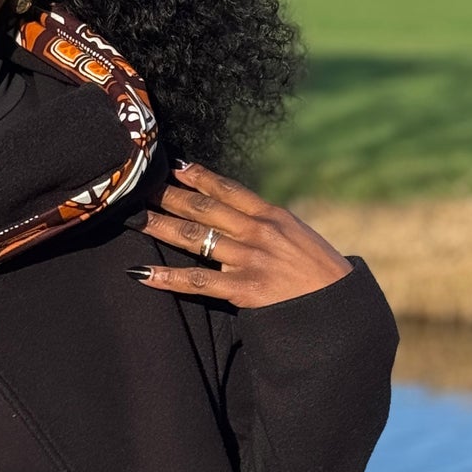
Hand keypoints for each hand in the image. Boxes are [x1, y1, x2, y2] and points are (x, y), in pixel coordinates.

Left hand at [128, 159, 352, 307]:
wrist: (339, 307)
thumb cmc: (320, 273)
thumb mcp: (298, 237)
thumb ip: (268, 225)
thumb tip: (240, 215)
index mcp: (273, 215)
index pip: (229, 190)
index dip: (199, 176)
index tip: (174, 165)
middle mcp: (259, 231)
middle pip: (204, 208)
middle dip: (168, 195)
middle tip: (139, 186)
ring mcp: (251, 259)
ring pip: (196, 238)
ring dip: (160, 226)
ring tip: (132, 218)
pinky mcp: (245, 288)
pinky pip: (198, 281)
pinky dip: (168, 277)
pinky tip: (142, 272)